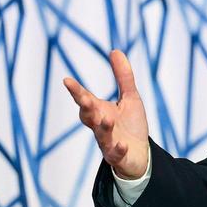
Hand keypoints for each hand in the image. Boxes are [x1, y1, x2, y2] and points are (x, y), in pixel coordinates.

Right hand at [63, 50, 149, 178]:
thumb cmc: (130, 125)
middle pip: (88, 117)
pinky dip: (118, 149)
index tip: (67, 80)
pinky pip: (116, 154)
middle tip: (84, 98)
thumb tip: (115, 50)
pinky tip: (122, 145)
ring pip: (101, 135)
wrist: (139, 154)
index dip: (76, 91)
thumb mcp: (130, 97)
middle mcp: (100, 126)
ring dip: (103, 127)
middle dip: (86, 107)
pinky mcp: (119, 156)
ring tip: (108, 119)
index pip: (85, 99)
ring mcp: (108, 142)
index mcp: (99, 111)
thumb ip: (123, 76)